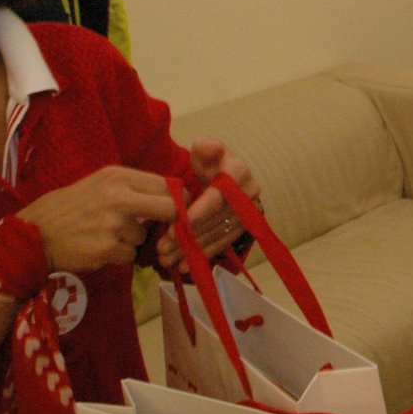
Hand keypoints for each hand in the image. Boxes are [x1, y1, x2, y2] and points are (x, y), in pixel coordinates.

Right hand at [16, 166, 177, 273]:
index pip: (168, 185)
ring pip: (146, 236)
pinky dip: (119, 256)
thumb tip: (174, 197)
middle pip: (170, 209)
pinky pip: (130, 255)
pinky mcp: (106, 249)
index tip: (176, 211)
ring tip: (106, 236)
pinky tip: (99, 249)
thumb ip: (134, 188)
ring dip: (132, 241)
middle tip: (163, 229)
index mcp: (118, 176)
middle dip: (172, 222)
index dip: (178, 200)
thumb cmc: (69, 209)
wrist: (31, 235)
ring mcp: (113, 224)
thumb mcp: (100, 185)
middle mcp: (119, 196)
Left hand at [156, 140, 260, 267]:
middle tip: (163, 246)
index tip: (178, 224)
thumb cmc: (210, 162)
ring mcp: (248, 213)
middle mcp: (249, 194)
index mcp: (239, 172)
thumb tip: (212, 148)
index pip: (221, 195)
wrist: (223, 175)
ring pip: (219, 235)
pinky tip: (184, 266)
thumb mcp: (204, 149)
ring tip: (166, 258)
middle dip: (190, 234)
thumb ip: (206, 147)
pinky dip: (203, 256)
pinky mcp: (241, 228)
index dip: (201, 211)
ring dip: (193, 249)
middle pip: (219, 219)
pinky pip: (223, 244)